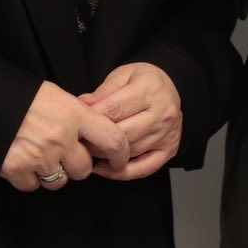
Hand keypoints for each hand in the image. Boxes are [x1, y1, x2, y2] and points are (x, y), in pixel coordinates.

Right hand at [0, 81, 130, 192]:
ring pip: (59, 181)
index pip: (113, 139)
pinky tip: (23, 159)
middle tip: (62, 151)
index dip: (121, 154)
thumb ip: (79, 115)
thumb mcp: (57, 96)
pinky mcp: (18, 169)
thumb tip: (98, 133)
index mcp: (74, 114)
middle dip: (75, 165)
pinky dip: (29, 177)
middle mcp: (61, 137)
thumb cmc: (22, 96)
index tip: (120, 160)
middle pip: (83, 169)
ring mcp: (39, 155)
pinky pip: (33, 186)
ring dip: (53, 173)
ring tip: (40, 154)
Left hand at [80, 62, 182, 180]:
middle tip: (78, 141)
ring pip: (130, 151)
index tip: (76, 122)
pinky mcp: (169, 150)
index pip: (115, 109)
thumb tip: (82, 105)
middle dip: (97, 139)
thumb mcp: (124, 75)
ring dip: (106, 155)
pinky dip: (123, 173)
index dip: (93, 118)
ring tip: (88, 152)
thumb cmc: (146, 80)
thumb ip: (103, 91)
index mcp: (150, 90)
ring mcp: (167, 134)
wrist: (171, 88)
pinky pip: (144, 168)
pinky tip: (106, 168)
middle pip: (123, 134)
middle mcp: (162, 113)